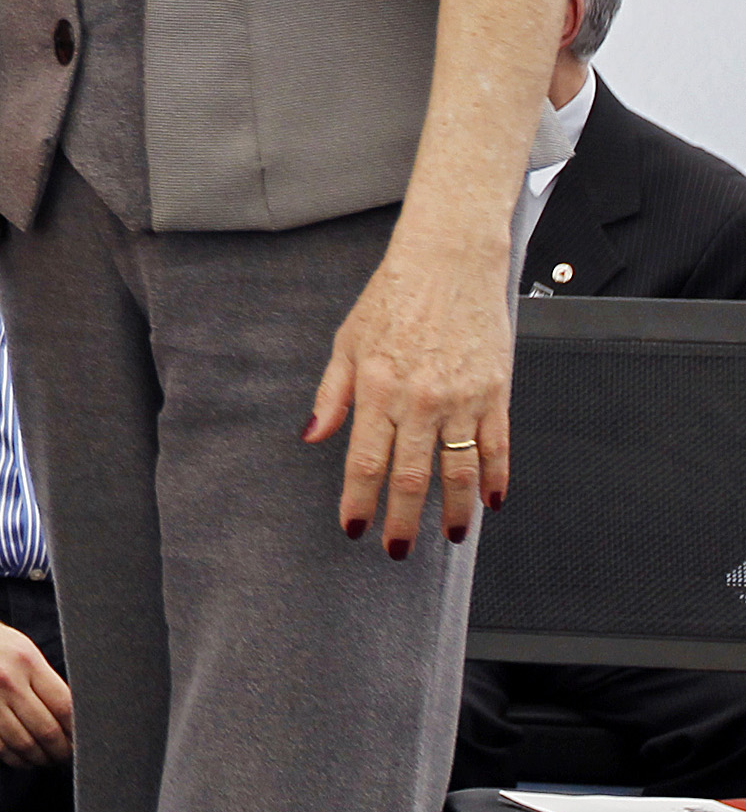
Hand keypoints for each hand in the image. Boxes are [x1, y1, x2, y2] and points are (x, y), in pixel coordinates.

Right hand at [0, 579, 73, 765]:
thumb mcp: (17, 645)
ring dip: (38, 759)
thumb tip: (67, 712)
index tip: (81, 739)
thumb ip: (40, 675)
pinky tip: (20, 758)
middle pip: (47, 730)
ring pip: (23, 743)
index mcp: (27, 660)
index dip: (77, 730)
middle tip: (65, 756)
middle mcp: (8, 679)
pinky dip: (13, 758)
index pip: (65, 706)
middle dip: (60, 751)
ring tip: (44, 760)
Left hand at [309, 222, 512, 553]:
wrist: (448, 261)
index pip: (365, 461)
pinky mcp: (496, 392)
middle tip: (397, 550)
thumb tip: (312, 435)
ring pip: (459, 471)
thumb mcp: (346, 342)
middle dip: (402, 520)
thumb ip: (331, 395)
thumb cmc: (393, 296)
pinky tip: (490, 502)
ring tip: (447, 537)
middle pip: (412, 477)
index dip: (359, 500)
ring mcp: (463, 399)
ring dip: (453, 511)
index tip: (354, 527)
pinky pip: (498, 446)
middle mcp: (420, 400)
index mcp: (378, 388)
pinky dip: (496, 479)